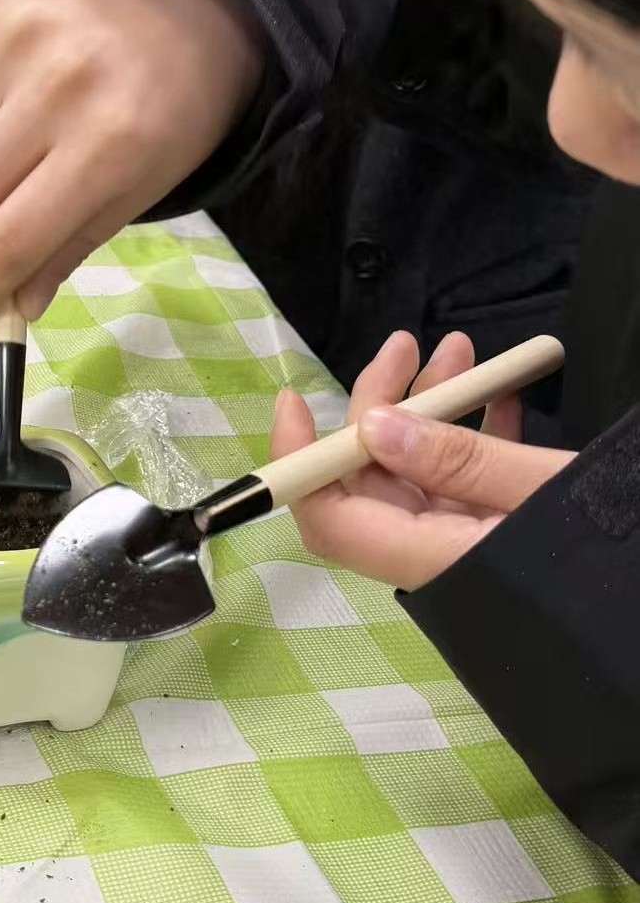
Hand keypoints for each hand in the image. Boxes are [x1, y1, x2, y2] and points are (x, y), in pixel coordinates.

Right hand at [0, 0, 264, 319]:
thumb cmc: (175, 106)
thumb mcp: (143, 187)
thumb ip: (72, 247)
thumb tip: (16, 305)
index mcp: (108, 148)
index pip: (9, 239)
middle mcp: (58, 91)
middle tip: (4, 224)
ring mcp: (20, 43)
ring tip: (19, 151)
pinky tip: (3, 107)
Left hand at [271, 329, 574, 590]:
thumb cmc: (606, 559)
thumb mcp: (541, 491)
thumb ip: (457, 459)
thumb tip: (373, 424)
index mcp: (429, 557)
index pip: (329, 518)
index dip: (299, 461)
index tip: (296, 398)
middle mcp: (433, 554)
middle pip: (371, 478)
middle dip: (384, 403)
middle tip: (412, 343)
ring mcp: (463, 542)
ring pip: (418, 469)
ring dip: (432, 406)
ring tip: (464, 351)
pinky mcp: (495, 531)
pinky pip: (462, 479)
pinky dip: (472, 433)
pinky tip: (499, 394)